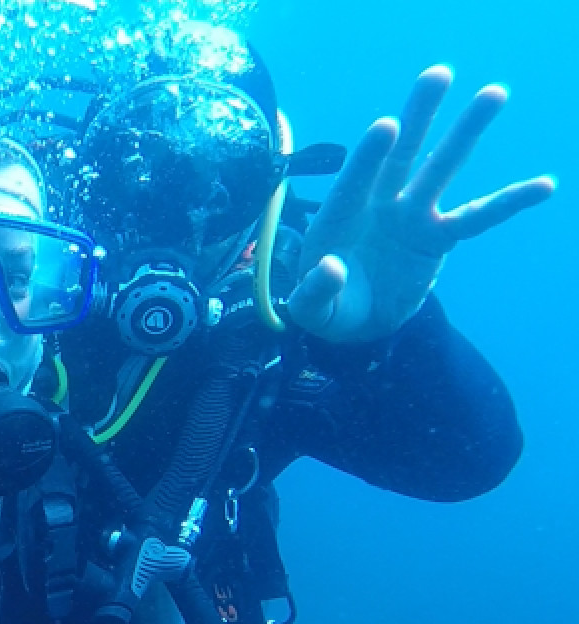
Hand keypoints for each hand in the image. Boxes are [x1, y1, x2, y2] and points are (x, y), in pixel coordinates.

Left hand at [287, 65, 555, 342]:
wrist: (352, 320)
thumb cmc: (326, 306)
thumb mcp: (309, 308)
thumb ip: (312, 291)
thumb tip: (332, 267)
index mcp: (338, 217)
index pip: (354, 182)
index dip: (367, 155)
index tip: (386, 125)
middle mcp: (377, 205)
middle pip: (399, 155)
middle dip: (418, 116)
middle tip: (437, 74)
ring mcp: (410, 216)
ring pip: (441, 170)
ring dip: (466, 132)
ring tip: (494, 93)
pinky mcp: (436, 237)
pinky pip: (478, 217)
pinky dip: (510, 202)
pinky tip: (543, 185)